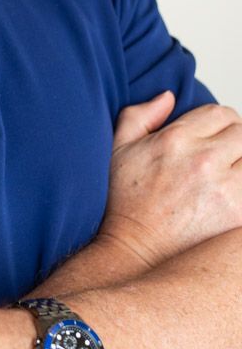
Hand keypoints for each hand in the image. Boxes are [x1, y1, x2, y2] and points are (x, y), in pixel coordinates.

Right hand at [100, 92, 241, 269]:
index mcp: (176, 139)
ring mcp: (226, 189)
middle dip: (235, 141)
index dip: (219, 124)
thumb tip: (169, 97)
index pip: (221, 113)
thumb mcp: (119, 149)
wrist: (136, 251)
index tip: (213, 139)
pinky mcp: (239, 214)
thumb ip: (140, 114)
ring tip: (228, 176)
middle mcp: (204, 160)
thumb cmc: (127, 202)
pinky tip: (231, 194)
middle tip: (224, 158)